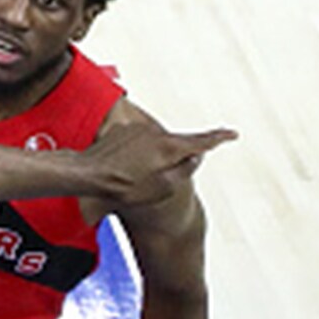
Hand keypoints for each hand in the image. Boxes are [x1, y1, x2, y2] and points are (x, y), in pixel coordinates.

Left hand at [81, 122, 236, 207]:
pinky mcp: (122, 130)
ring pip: (156, 143)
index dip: (219, 138)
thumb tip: (195, 158)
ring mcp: (138, 129)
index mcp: (169, 147)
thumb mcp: (161, 188)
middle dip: (174, 159)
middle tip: (156, 179)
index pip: (201, 141)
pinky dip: (137, 154)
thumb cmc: (122, 187)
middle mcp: (155, 133)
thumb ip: (183, 171)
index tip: (232, 134)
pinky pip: (138, 142)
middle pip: (176, 144)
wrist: (86, 174)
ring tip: (133, 177)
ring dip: (152, 158)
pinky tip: (122, 168)